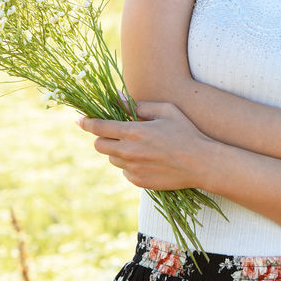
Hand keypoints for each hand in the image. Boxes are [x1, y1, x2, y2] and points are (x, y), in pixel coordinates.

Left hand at [77, 101, 213, 189]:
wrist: (201, 163)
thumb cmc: (186, 132)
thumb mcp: (165, 111)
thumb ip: (138, 105)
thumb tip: (117, 99)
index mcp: (133, 131)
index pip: (99, 127)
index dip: (86, 123)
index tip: (79, 120)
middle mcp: (129, 151)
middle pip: (99, 146)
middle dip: (102, 138)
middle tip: (114, 134)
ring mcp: (133, 168)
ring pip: (113, 159)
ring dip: (118, 152)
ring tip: (138, 147)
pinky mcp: (139, 181)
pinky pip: (125, 172)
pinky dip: (130, 165)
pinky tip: (147, 160)